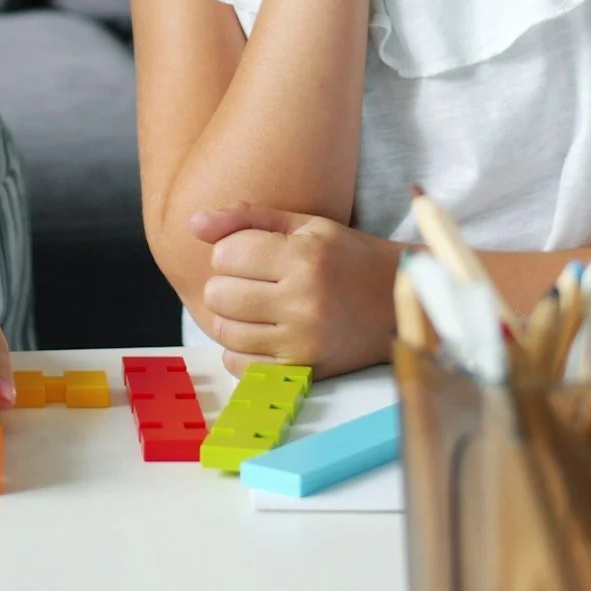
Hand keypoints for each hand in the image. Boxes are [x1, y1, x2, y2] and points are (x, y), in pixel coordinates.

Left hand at [190, 204, 399, 376]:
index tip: (254, 254)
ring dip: (232, 318)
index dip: (230, 252)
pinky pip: (240, 366)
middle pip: (218, 295)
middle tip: (254, 281)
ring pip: (224, 332)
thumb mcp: (305, 225)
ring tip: (259, 306)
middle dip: (227, 284)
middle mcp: (304, 301)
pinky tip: (262, 333)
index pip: (224, 255)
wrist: (399, 303)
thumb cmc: (347, 257)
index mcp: (304, 258)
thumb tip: (192, 224)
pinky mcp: (304, 371)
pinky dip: (241, 350)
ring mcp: (304, 342)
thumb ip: (246, 219)